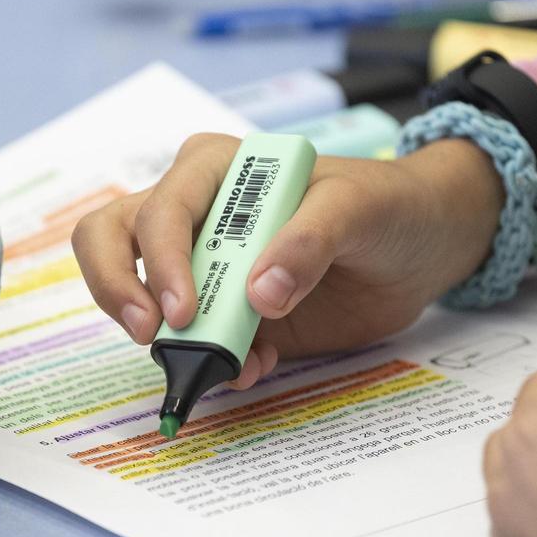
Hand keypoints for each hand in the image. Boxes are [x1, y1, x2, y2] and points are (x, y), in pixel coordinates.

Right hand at [72, 132, 502, 386]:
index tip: (184, 311)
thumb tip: (258, 295)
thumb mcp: (358, 208)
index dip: (159, 260)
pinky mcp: (228, 314)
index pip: (160, 208)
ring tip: (224, 366)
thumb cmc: (386, 203)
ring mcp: (207, 266)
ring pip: (138, 293)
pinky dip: (212, 364)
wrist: (423, 246)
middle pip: (113, 239)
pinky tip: (256, 368)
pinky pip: (194, 343)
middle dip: (121, 289)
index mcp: (218, 169)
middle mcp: (197, 213)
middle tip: (152, 336)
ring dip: (168, 339)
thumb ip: (309, 241)